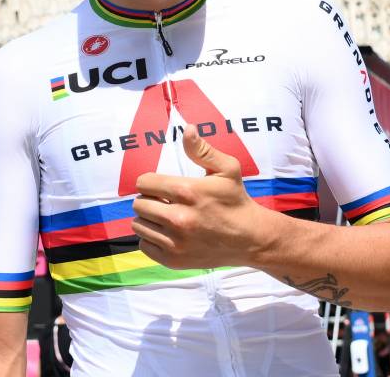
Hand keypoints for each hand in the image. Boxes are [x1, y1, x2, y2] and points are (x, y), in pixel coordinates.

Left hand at [131, 127, 272, 269]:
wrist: (250, 239)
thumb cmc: (236, 200)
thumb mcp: (227, 169)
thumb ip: (202, 150)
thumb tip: (187, 129)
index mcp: (188, 192)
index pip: (144, 183)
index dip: (150, 182)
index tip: (160, 186)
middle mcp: (179, 218)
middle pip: (139, 204)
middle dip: (149, 200)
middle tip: (164, 202)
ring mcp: (175, 242)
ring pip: (139, 225)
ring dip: (149, 219)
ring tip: (165, 217)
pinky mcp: (174, 260)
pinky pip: (144, 245)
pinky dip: (152, 238)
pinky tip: (167, 233)